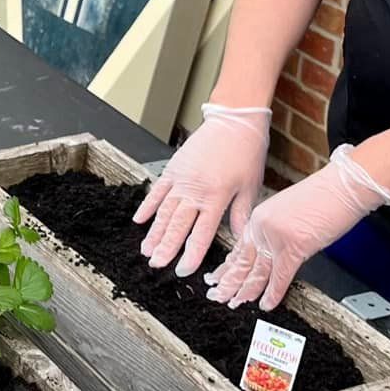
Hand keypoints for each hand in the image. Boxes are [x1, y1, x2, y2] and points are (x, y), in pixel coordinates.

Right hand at [134, 105, 272, 275]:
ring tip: (146, 250)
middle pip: (177, 225)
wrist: (235, 120)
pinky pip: (157, 191)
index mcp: (216, 198)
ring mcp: (181, 179)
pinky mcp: (174, 168)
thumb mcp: (250, 186)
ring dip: (154, 233)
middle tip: (157, 265)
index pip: (201, 233)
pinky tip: (139, 221)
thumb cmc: (246, 152)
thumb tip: (243, 239)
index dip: (192, 254)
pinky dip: (147, 206)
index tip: (184, 270)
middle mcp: (195, 191)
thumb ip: (241, 214)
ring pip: (164, 211)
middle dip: (166, 248)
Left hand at [204, 145, 389, 310]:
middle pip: (242, 262)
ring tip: (236, 303)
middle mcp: (263, 228)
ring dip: (245, 292)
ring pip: (256, 272)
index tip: (217, 278)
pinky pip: (279, 278)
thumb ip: (276, 231)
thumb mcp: (289, 211)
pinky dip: (273, 294)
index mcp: (260, 217)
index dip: (227, 267)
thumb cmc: (324, 195)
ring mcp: (276, 239)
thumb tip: (274, 253)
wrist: (343, 186)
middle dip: (229, 283)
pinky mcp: (294, 248)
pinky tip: (266, 304)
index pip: (239, 248)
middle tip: (217, 296)